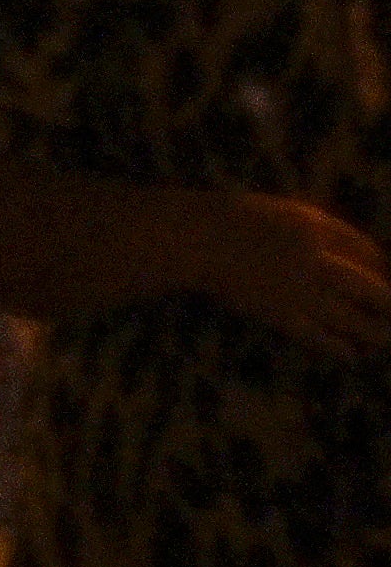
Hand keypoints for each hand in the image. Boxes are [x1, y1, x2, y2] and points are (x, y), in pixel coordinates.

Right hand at [183, 193, 390, 354]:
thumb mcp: (289, 212)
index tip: (389, 276)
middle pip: (366, 285)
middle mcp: (314, 259)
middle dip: (389, 301)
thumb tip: (357, 250)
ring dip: (372, 330)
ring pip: (346, 315)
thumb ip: (322, 229)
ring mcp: (295, 288)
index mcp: (318, 229)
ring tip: (387, 340)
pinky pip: (312, 333)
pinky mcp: (275, 311)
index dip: (383, 265)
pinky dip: (334, 346)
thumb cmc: (238, 219)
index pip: (364, 249)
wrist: (195, 238)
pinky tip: (351, 355)